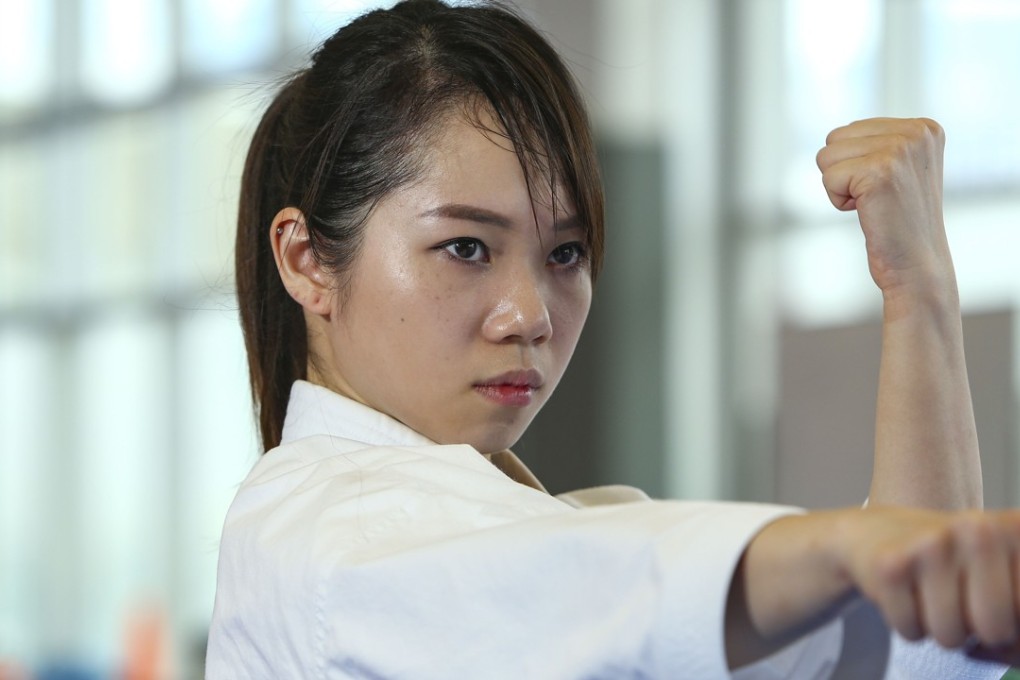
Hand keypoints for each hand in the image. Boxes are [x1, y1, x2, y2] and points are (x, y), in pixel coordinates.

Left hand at [816, 117, 949, 298]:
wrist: (917, 266)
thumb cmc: (900, 223)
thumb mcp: (899, 170)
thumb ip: (877, 143)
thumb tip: (835, 134)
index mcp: (924, 127)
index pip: (850, 129)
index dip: (855, 165)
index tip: (886, 188)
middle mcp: (916, 132)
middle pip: (835, 138)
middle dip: (843, 173)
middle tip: (877, 199)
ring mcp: (899, 149)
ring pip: (826, 156)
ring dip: (840, 187)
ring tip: (873, 204)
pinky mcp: (879, 171)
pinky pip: (828, 178)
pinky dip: (838, 200)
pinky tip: (868, 212)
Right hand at [836, 508, 1019, 650]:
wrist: (872, 530)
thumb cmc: (946, 560)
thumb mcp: (999, 572)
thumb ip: (1019, 611)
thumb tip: (1003, 644)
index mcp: (1015, 529)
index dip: (1010, 625)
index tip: (990, 602)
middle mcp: (980, 530)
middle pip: (995, 630)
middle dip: (975, 631)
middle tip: (960, 603)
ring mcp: (933, 545)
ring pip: (950, 636)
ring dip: (938, 628)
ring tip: (929, 595)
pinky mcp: (891, 565)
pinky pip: (911, 631)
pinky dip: (906, 624)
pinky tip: (904, 592)